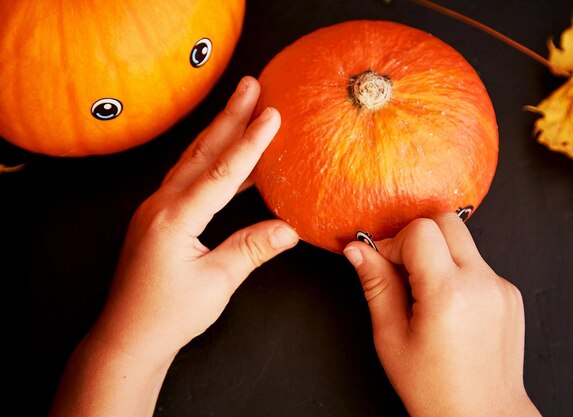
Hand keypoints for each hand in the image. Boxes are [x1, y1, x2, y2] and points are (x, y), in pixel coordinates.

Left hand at [50, 76, 298, 416]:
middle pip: (202, 152)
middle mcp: (161, 205)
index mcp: (175, 218)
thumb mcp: (216, 282)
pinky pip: (188, 179)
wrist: (127, 336)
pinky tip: (230, 161)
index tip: (271, 114)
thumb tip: (289, 229)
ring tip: (242, 109)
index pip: (221, 172)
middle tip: (250, 85)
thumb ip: (251, 249)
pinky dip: (211, 163)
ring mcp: (156, 209)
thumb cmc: (167, 315)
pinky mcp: (158, 217)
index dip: (250, 142)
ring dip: (219, 133)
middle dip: (229, 116)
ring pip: (192, 161)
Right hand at [344, 215, 540, 416]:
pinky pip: (478, 263)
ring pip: (463, 241)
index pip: (420, 231)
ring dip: (438, 254)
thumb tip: (357, 250)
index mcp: (448, 294)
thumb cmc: (435, 388)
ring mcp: (501, 287)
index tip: (383, 264)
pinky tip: (448, 306)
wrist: (483, 415)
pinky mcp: (511, 293)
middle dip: (417, 236)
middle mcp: (481, 283)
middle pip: (446, 221)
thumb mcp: (391, 337)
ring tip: (425, 293)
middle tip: (403, 269)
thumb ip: (376, 285)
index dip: (394, 242)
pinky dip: (458, 272)